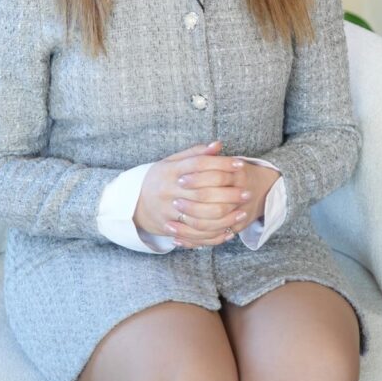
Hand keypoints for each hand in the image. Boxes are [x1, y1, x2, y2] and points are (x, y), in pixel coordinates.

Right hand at [133, 141, 278, 248]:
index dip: (220, 163)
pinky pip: (196, 235)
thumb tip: (218, 145)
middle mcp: (169, 191)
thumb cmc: (160, 179)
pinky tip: (230, 230)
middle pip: (202, 193)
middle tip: (246, 192)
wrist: (135, 203)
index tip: (239, 163)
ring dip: (225, 216)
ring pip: (201, 218)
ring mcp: (169, 212)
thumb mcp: (172, 162)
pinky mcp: (171, 229)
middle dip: (228, 193)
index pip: (198, 165)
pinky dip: (214, 235)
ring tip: (242, 211)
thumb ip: (195, 154)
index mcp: (170, 171)